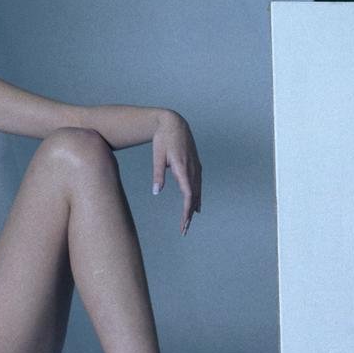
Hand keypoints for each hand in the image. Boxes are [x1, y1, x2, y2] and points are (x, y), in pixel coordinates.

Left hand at [152, 111, 201, 232]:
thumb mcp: (157, 156)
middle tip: (184, 230)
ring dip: (193, 207)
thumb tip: (156, 192)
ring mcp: (196, 167)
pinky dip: (197, 197)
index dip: (187, 211)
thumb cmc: (163, 138)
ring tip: (188, 221)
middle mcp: (193, 169)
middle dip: (189, 214)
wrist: (174, 122)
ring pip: (198, 192)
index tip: (184, 223)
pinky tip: (196, 205)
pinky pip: (198, 185)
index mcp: (183, 167)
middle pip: (194, 197)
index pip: (188, 195)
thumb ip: (158, 174)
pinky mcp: (196, 165)